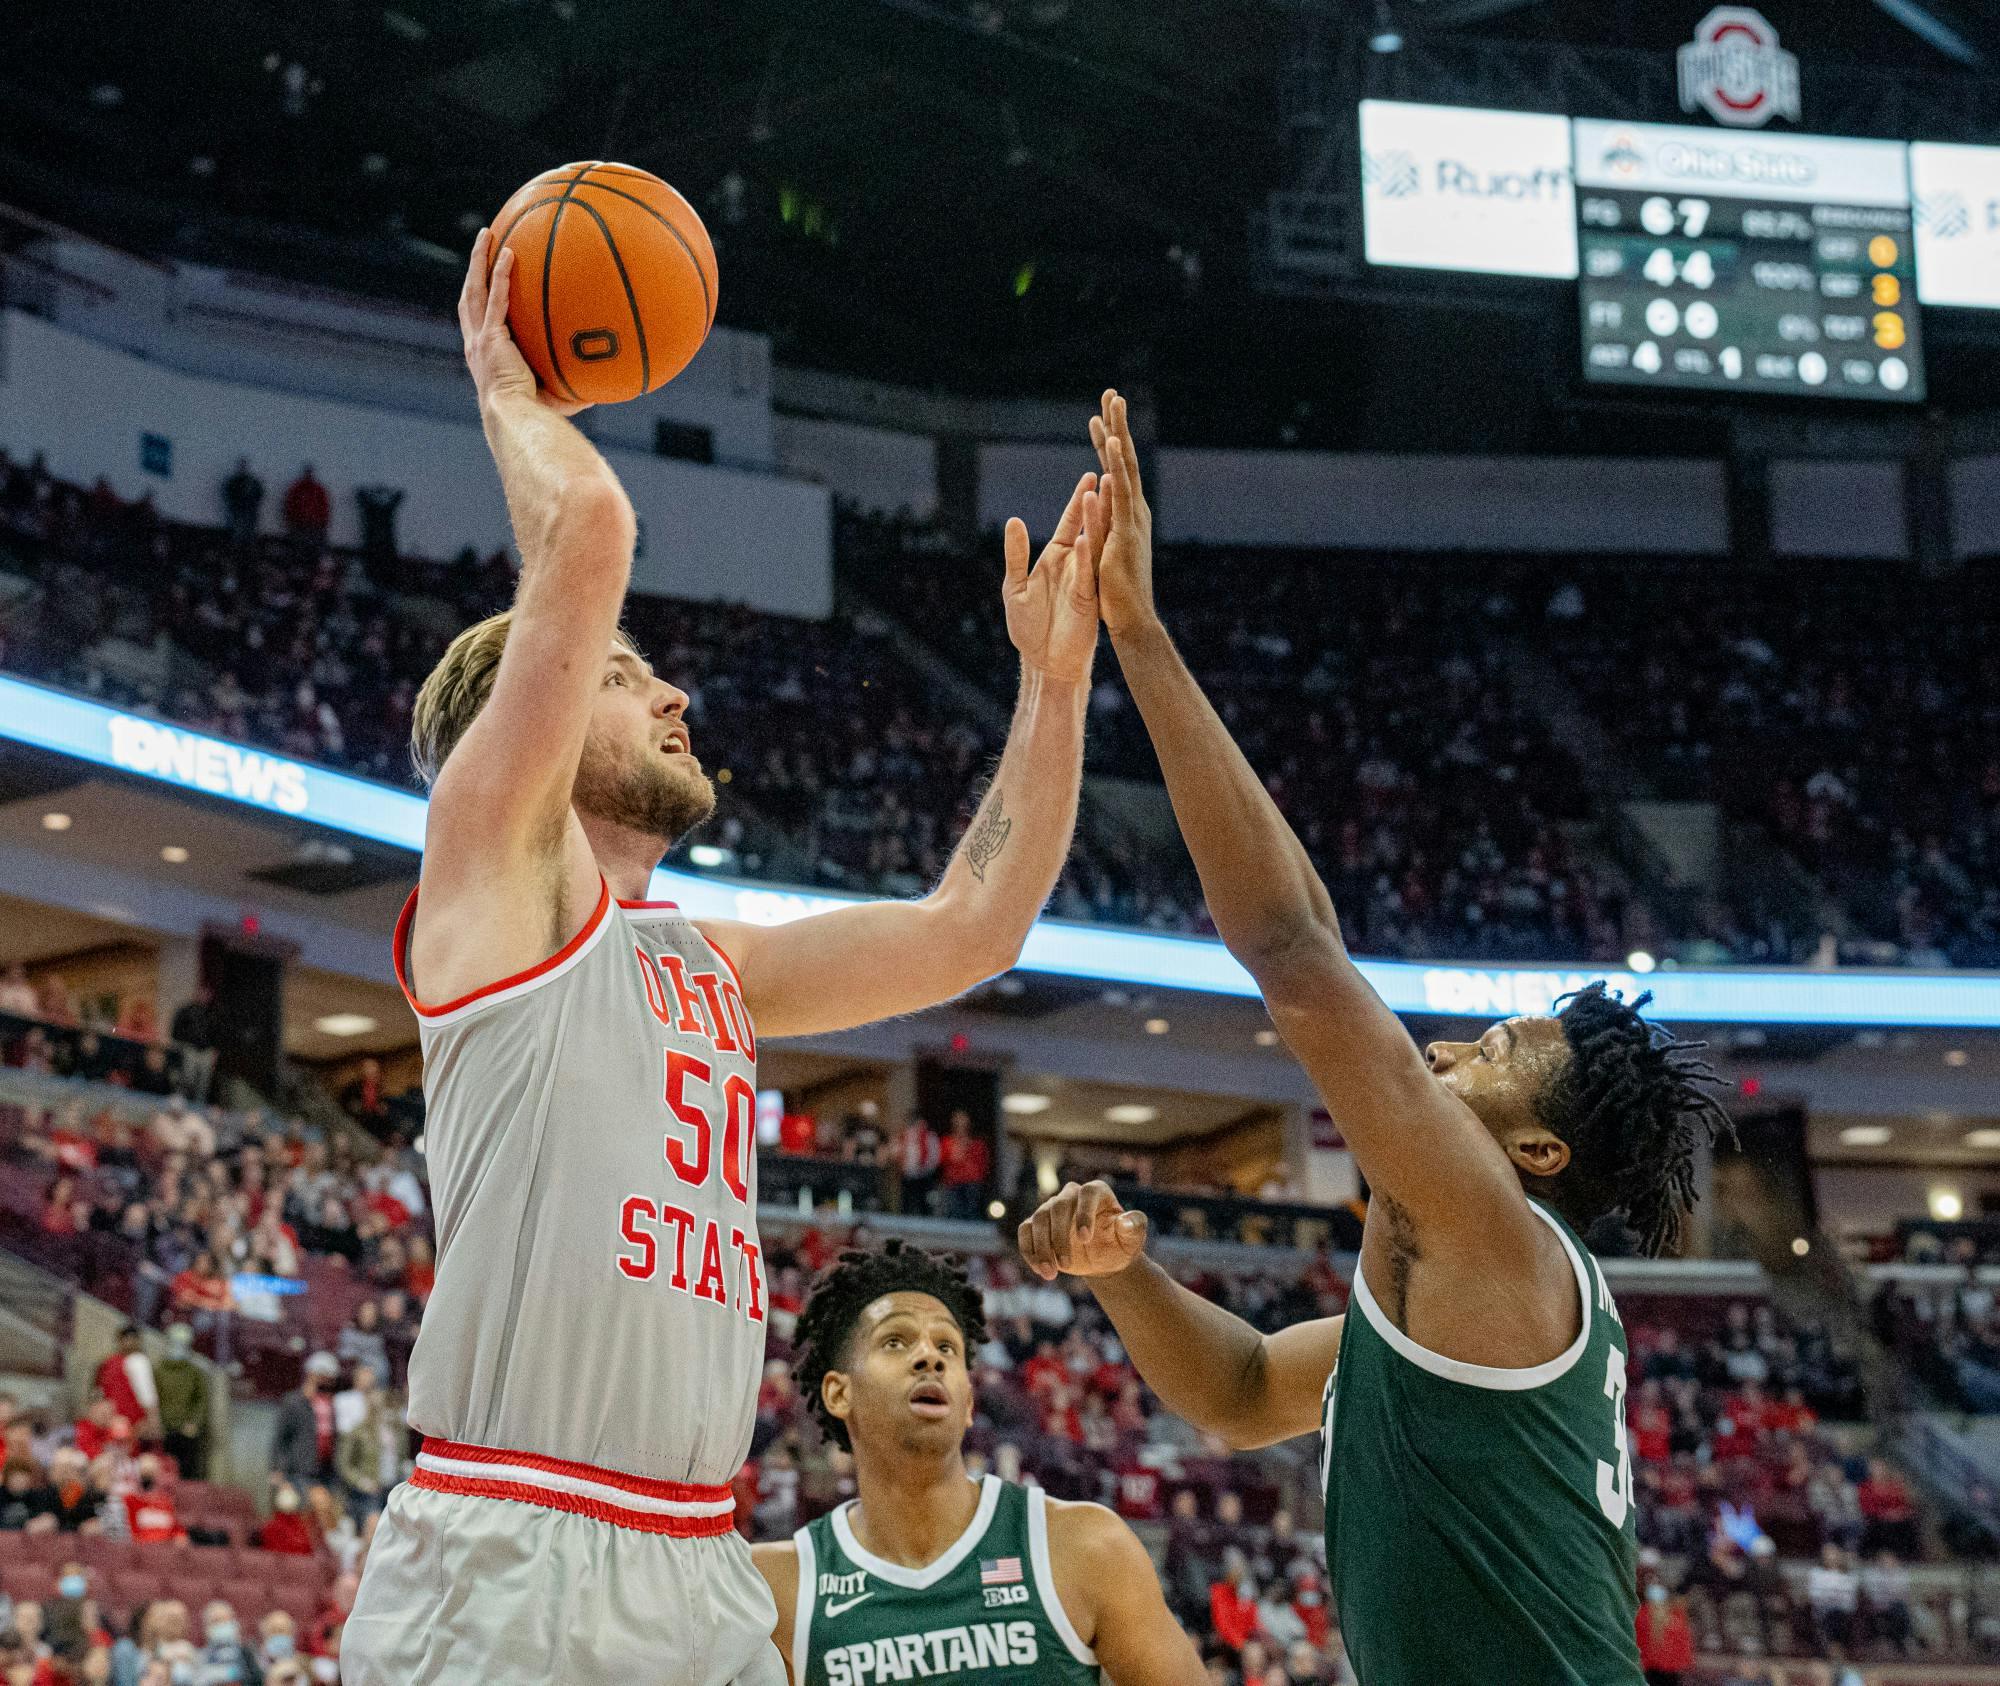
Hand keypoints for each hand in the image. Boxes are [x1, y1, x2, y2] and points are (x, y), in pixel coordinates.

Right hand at [458, 228, 590, 418]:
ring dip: (480, 260)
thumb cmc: (533, 416)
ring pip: (475, 289)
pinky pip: (497, 298)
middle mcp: (476, 344)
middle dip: (473, 268)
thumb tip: (605, 382)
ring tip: (488, 234)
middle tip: (484, 243)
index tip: (485, 280)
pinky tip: (511, 253)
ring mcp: (481, 339)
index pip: (477, 320)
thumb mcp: (554, 395)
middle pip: (469, 296)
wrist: (515, 419)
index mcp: (484, 355)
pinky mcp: (492, 338)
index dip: (479, 298)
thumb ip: (573, 382)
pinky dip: (501, 275)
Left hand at [1002, 469, 1102, 686]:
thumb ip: (1016, 555)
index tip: (1089, 478)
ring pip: (1093, 546)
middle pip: (1088, 528)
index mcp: (1057, 558)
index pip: (1070, 523)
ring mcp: (1084, 581)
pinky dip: (1086, 557)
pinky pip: (1086, 575)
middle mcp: (1074, 566)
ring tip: (1100, 497)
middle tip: (1107, 476)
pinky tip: (1086, 538)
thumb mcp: (1014, 586)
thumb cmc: (1028, 627)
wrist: (1042, 661)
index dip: (1078, 501)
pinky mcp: (1086, 600)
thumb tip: (1014, 521)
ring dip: (1095, 523)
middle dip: (1096, 504)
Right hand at [1017, 1179, 1148, 1280]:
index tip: (1085, 1240)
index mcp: (1097, 1192)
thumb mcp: (1133, 1239)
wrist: (1104, 1260)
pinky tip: (1040, 1269)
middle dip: (1059, 1238)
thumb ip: (1134, 1227)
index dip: (1084, 1214)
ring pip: (1038, 1219)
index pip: (1087, 1194)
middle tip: (1066, 1266)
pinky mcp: (1037, 1225)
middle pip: (1058, 1207)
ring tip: (1050, 1274)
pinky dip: (1029, 1250)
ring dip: (1041, 1248)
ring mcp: (1051, 1208)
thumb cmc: (1120, 1245)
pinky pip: (1025, 1231)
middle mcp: (1071, 1195)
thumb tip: (1125, 1221)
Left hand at [1086, 389, 1155, 638]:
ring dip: (1118, 434)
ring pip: (1124, 468)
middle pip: (1123, 459)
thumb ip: (1106, 531)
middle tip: (1111, 393)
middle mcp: (1134, 511)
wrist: (1132, 620)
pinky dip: (1115, 468)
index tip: (1098, 418)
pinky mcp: (1125, 533)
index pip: (1115, 470)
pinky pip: (1120, 495)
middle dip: (1117, 425)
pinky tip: (1110, 445)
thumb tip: (1101, 516)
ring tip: (1113, 405)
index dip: (1106, 443)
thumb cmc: (1118, 595)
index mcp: (1128, 515)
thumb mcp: (1108, 554)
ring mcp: (1132, 519)